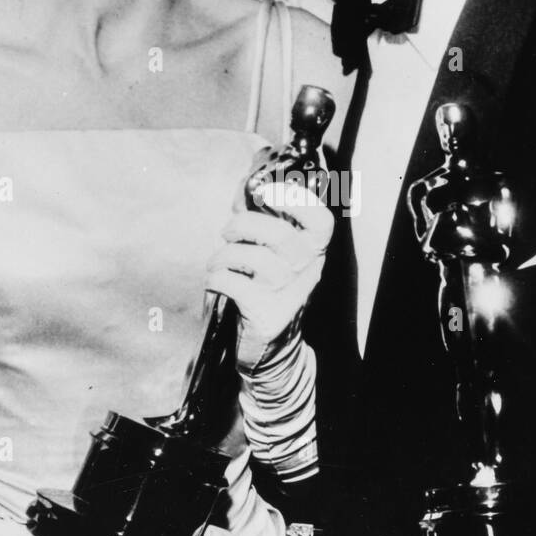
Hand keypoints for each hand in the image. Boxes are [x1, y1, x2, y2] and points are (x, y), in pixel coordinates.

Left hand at [205, 184, 332, 369]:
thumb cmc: (268, 289)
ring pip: (251, 258)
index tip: (266, 193)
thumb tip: (243, 185)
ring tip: (218, 261)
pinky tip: (215, 282)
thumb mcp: (276, 255)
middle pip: (278, 234)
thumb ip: (264, 219)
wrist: (272, 350)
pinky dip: (215, 278)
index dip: (295, 200)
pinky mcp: (264, 313)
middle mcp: (306, 271)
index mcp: (313, 251)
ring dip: (223, 255)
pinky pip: (231, 282)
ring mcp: (287, 293)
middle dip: (242, 225)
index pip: (321, 221)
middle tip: (228, 232)